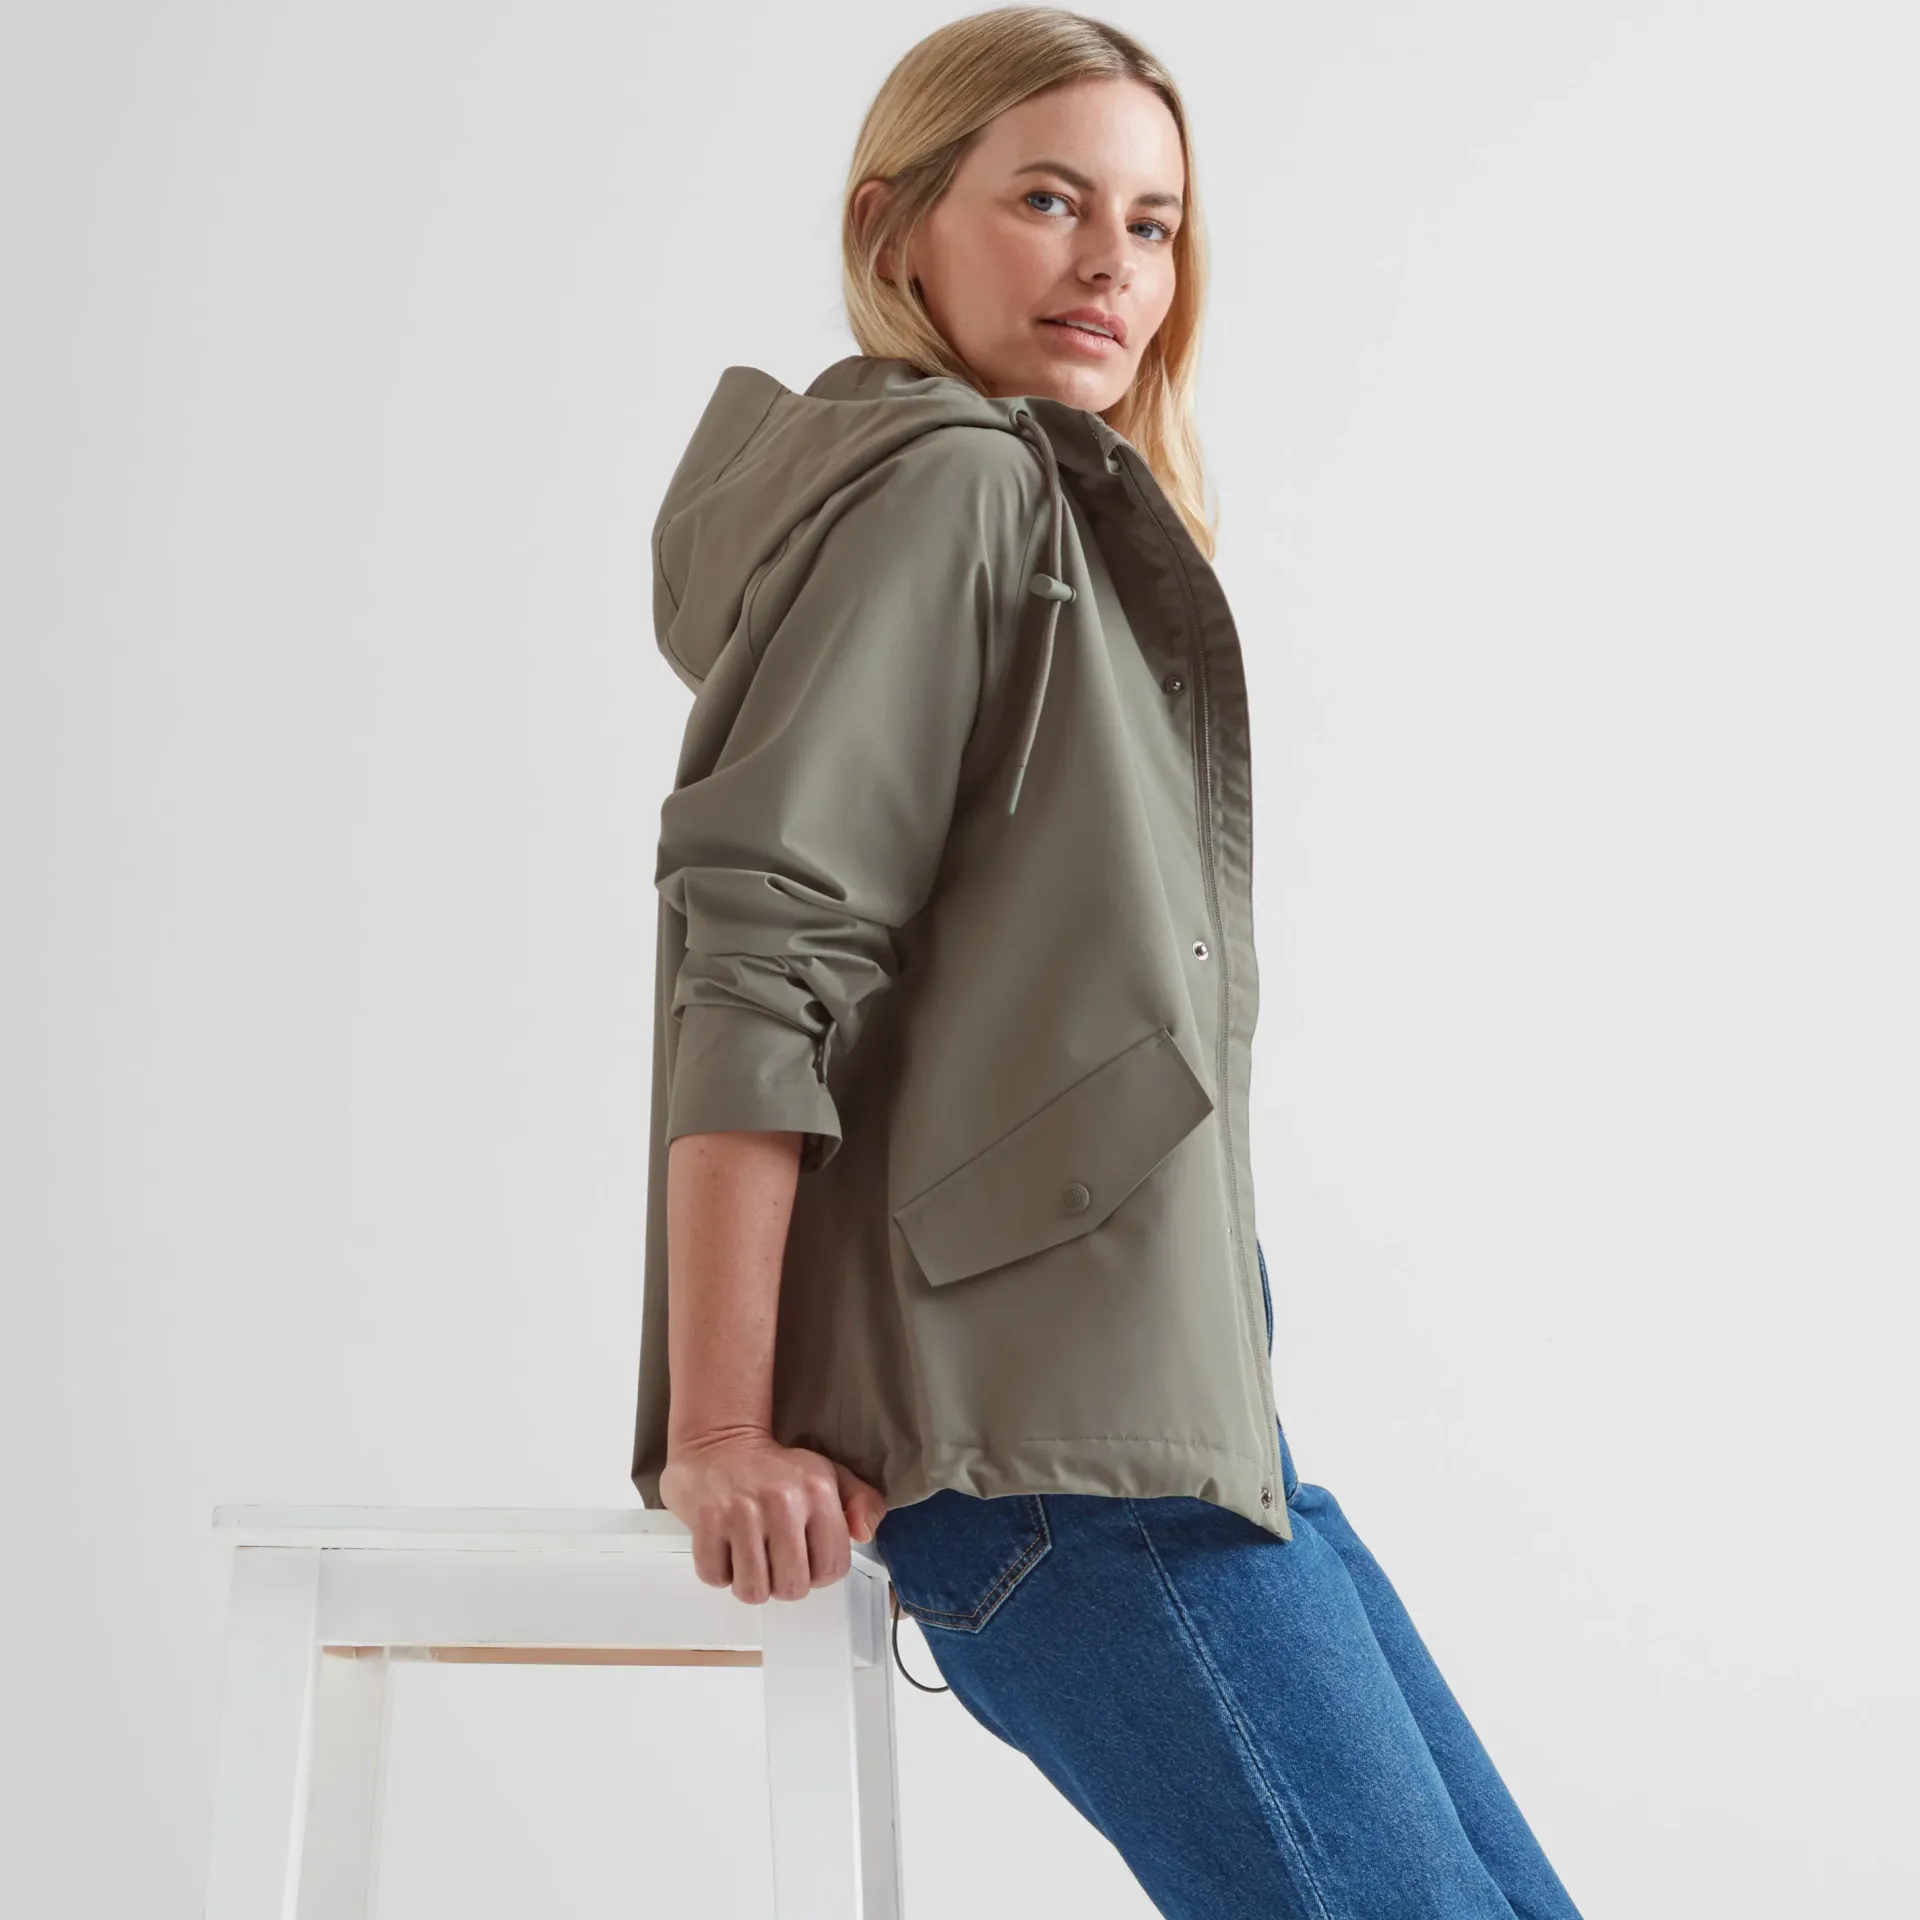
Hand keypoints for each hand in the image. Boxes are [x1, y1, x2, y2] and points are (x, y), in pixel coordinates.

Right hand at [660, 1424, 888, 1603]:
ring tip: (751, 1558)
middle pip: (792, 1587)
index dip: (819, 1574)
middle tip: (775, 1561)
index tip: (807, 1560)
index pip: (832, 1568)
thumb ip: (863, 1502)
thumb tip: (863, 1532)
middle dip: (783, 1583)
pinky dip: (719, 1572)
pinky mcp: (706, 1520)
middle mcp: (782, 1501)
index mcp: (818, 1490)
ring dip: (750, 1583)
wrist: (718, 1444)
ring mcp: (741, 1512)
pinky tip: (726, 1548)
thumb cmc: (775, 1469)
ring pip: (753, 1590)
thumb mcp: (829, 1475)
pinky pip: (715, 1577)